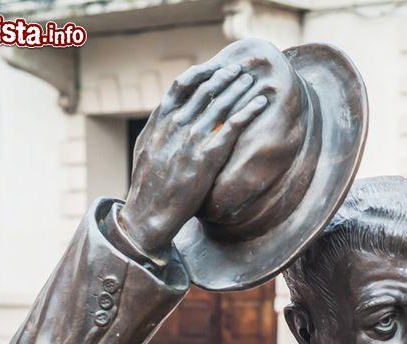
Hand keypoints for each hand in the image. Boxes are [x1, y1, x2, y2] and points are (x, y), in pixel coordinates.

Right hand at [120, 61, 267, 256]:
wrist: (149, 212)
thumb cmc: (148, 185)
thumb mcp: (146, 149)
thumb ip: (158, 128)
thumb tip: (168, 114)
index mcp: (160, 121)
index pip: (182, 85)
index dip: (201, 73)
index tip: (215, 67)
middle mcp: (176, 125)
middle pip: (205, 90)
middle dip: (225, 76)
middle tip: (240, 69)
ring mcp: (192, 140)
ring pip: (221, 104)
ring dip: (239, 88)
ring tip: (252, 80)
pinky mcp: (207, 158)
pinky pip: (234, 127)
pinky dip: (249, 111)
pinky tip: (261, 103)